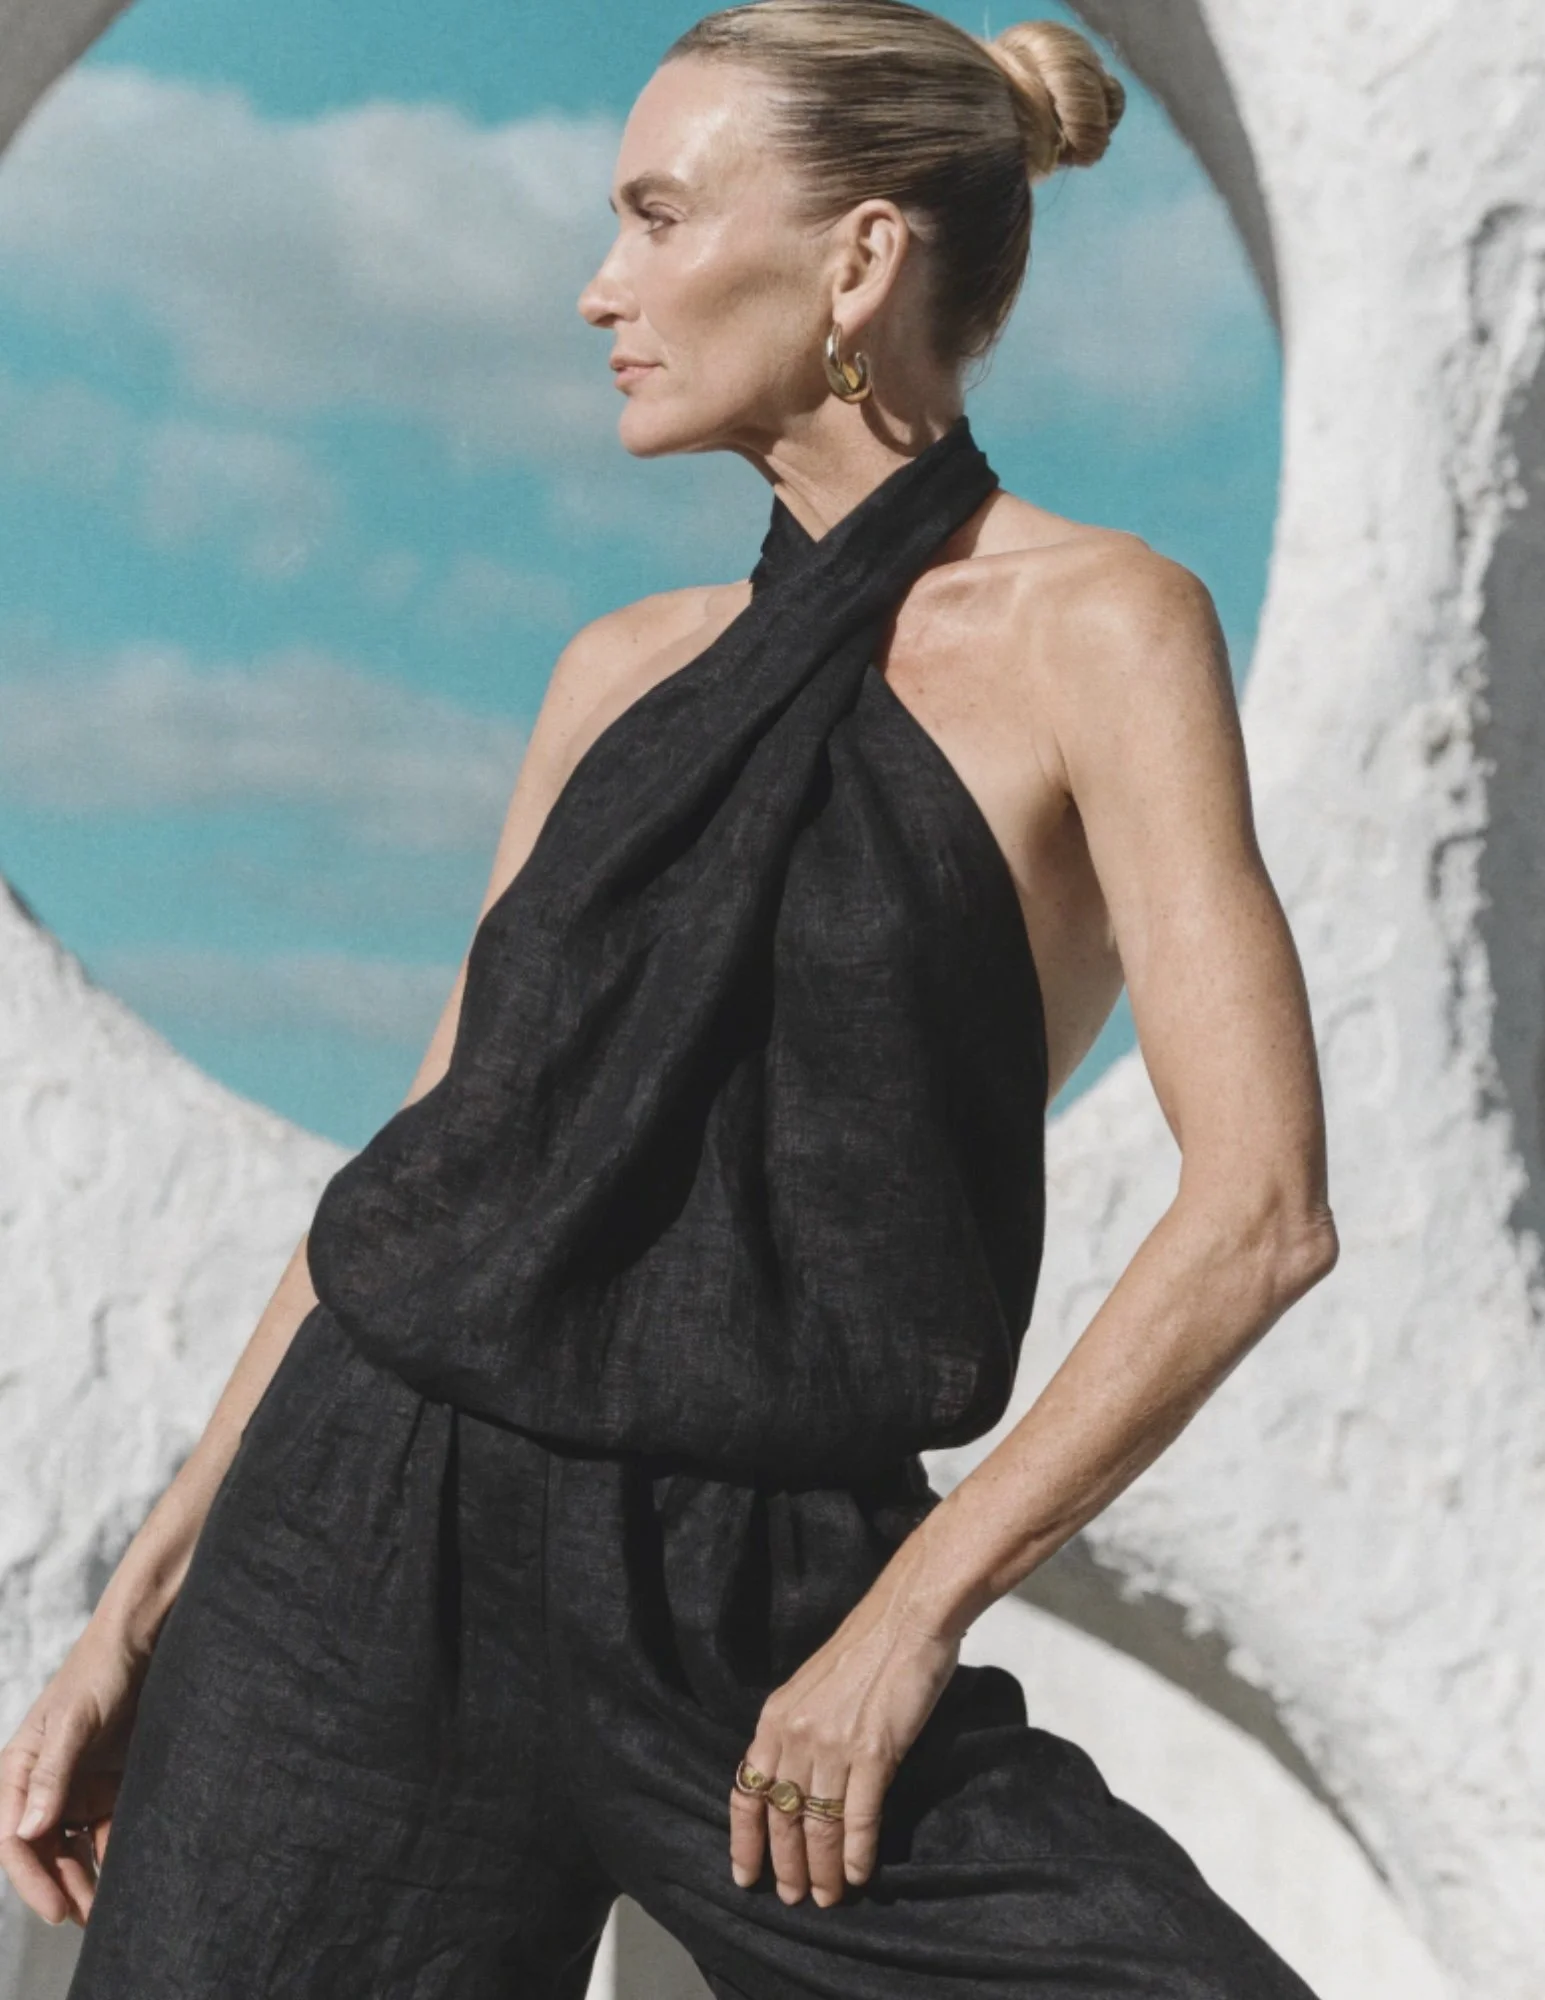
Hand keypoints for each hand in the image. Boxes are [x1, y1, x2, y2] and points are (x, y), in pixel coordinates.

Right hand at [0, 1624, 148, 1926]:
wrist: (144, 1642)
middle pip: (42, 1851)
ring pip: (72, 1848)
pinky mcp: (106, 1785)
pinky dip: (111, 1855)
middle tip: (85, 1920)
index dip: (31, 1879)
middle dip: (60, 1888)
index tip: (56, 1909)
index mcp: (18, 1770)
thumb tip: (28, 1832)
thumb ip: (53, 1773)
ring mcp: (74, 1787)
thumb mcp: (75, 1721)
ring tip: (104, 1912)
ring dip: (84, 1879)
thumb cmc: (100, 1671)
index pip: (14, 1839)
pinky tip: (126, 1877)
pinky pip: (104, 1830)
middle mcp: (41, 1785)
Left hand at [728, 1542, 959, 1908]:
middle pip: (782, 1817)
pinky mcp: (873, 1752)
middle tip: (795, 1898)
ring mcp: (833, 1745)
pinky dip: (858, 1853)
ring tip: (830, 1897)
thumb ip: (798, 1729)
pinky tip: (861, 1874)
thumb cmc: (866, 1649)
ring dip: (823, 1870)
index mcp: (776, 1717)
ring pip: (818, 1826)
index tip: (746, 1876)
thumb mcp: (812, 1687)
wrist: (906, 1618)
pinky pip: (858, 1817)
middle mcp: (796, 1734)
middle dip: (786, 1866)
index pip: (747, 1791)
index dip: (745, 1840)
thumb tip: (796, 1779)